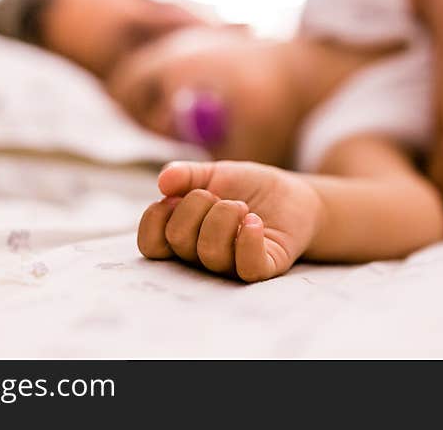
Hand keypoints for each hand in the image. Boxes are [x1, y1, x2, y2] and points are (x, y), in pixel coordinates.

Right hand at [137, 160, 323, 281]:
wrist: (292, 196)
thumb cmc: (247, 188)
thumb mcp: (214, 173)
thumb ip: (186, 175)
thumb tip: (163, 181)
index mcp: (182, 236)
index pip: (150, 244)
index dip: (155, 218)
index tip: (174, 197)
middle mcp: (200, 256)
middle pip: (178, 241)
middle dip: (196, 205)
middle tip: (219, 196)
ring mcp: (231, 265)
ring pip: (210, 253)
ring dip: (225, 217)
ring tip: (242, 206)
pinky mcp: (263, 269)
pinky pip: (247, 268)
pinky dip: (248, 240)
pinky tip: (254, 220)